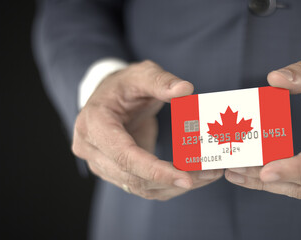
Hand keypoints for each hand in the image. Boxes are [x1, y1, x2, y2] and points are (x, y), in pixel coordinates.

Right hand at [72, 60, 223, 200]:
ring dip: (175, 186)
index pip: (124, 155)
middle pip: (133, 177)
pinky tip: (194, 177)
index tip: (186, 178)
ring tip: (208, 175)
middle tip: (209, 174)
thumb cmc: (124, 84)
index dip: (155, 170)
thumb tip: (185, 89)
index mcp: (94, 124)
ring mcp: (102, 165)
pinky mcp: (117, 173)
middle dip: (173, 180)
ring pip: (140, 187)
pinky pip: (144, 187)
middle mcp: (91, 149)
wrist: (109, 98)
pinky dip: (170, 186)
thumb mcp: (141, 74)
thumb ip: (161, 80)